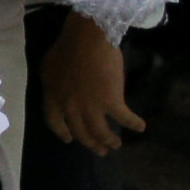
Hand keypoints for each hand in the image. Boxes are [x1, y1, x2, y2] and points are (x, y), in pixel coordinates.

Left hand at [38, 16, 144, 153]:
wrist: (87, 39)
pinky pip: (123, 118)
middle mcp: (70, 107)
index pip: (54, 121)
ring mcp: (90, 106)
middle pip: (79, 131)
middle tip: (99, 150)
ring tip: (116, 145)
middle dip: (90, 143)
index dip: (62, 132)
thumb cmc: (67, 47)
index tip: (69, 139)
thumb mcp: (48, 67)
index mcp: (53, 97)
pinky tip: (140, 127)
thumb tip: (58, 91)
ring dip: (109, 140)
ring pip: (100, 131)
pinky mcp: (111, 102)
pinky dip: (133, 123)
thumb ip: (53, 84)